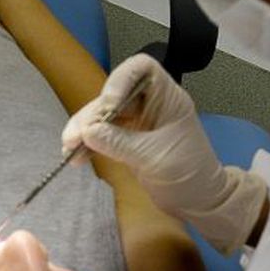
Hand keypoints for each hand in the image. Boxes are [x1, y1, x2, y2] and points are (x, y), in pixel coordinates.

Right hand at [61, 54, 227, 217]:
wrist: (200, 202)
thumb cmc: (190, 174)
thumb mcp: (154, 157)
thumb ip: (119, 143)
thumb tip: (87, 132)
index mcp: (166, 98)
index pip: (142, 68)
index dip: (119, 79)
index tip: (106, 105)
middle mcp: (150, 104)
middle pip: (113, 95)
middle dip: (92, 114)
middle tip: (74, 137)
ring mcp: (137, 122)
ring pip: (103, 116)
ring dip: (84, 130)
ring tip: (69, 149)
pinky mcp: (127, 140)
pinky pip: (102, 134)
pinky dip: (88, 143)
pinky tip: (76, 156)